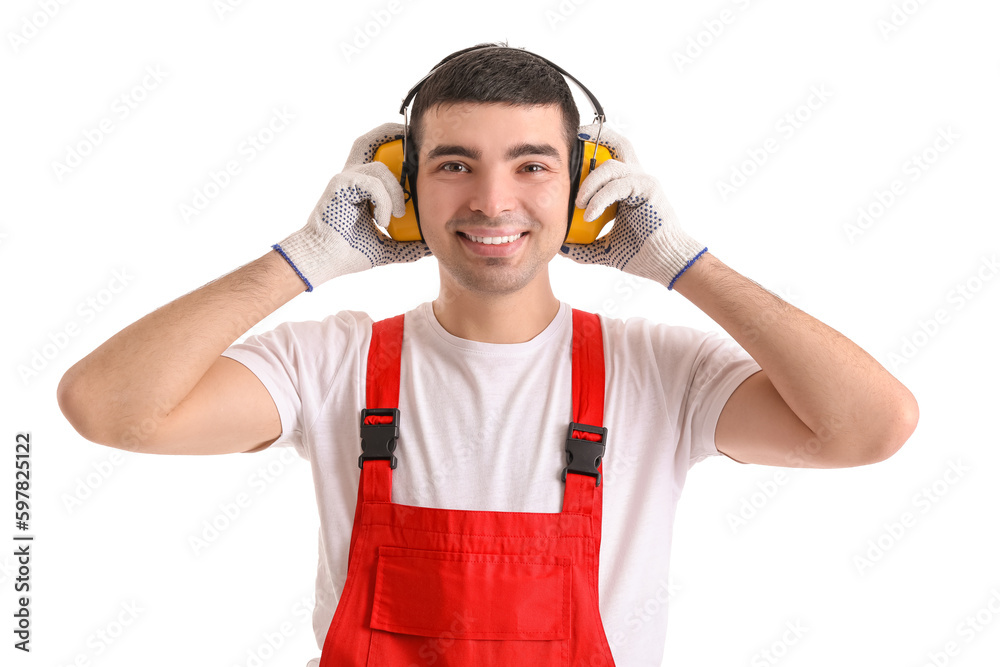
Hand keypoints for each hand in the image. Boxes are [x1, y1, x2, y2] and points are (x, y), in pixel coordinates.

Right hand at [273, 123, 431, 291]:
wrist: (323, 261)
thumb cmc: (348, 254)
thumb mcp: (387, 248)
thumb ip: (409, 245)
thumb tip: (433, 246)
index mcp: (362, 187)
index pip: (376, 155)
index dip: (393, 144)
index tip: (415, 146)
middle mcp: (352, 178)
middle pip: (368, 142)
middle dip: (390, 133)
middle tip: (412, 140)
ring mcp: (345, 180)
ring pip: (380, 168)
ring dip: (395, 191)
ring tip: (397, 215)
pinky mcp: (340, 186)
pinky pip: (372, 184)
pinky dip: (383, 201)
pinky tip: (382, 221)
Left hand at [559, 124, 705, 288]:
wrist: (664, 263)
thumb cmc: (639, 254)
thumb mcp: (604, 248)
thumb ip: (583, 246)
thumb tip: (561, 248)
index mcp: (627, 187)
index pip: (610, 157)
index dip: (593, 147)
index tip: (571, 148)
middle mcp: (636, 179)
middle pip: (618, 144)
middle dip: (596, 137)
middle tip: (574, 142)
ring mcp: (643, 182)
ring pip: (611, 166)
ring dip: (589, 182)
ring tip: (579, 203)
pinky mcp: (648, 189)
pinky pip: (617, 185)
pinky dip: (600, 198)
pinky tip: (590, 214)